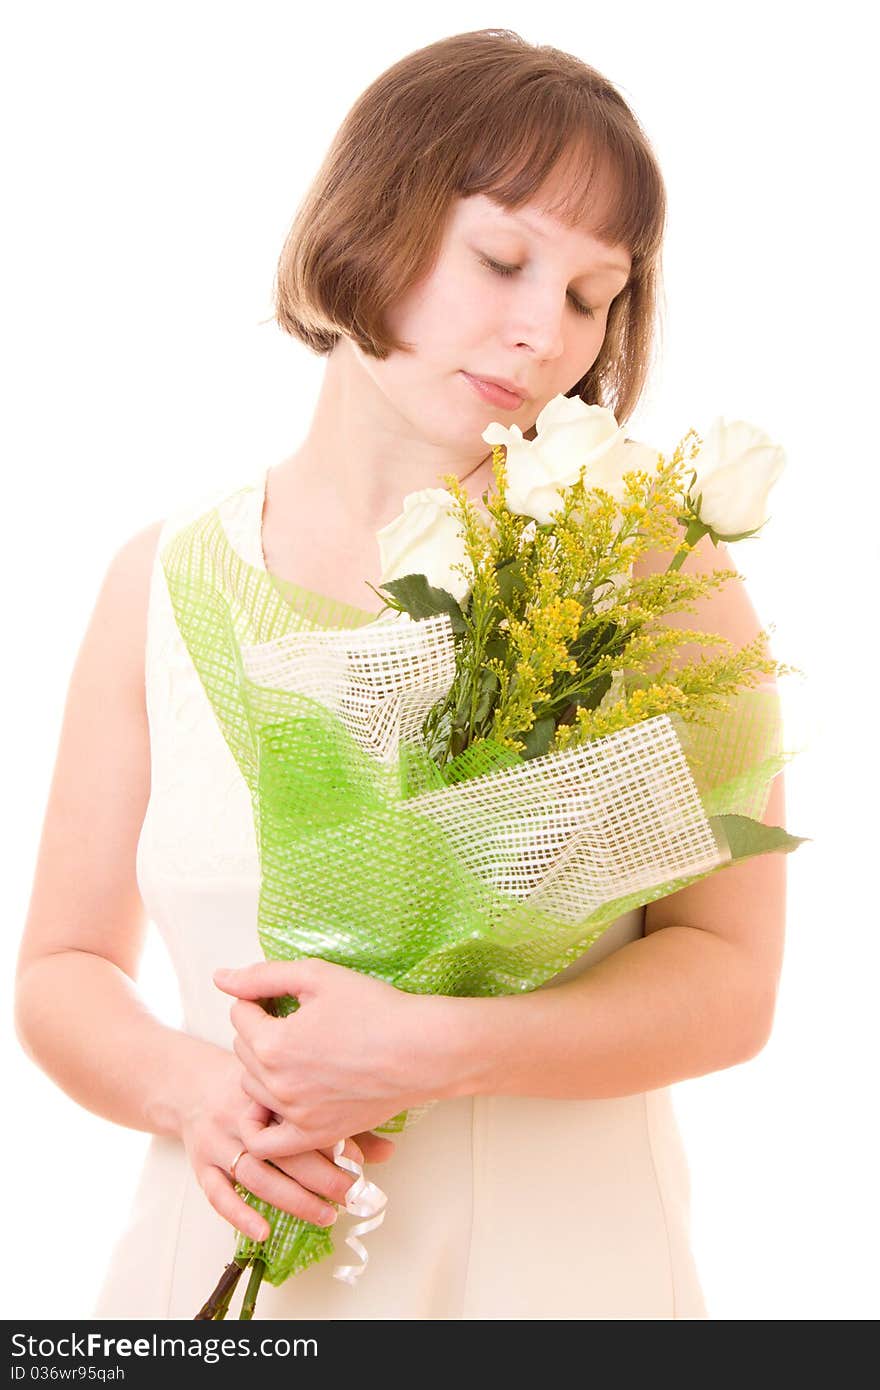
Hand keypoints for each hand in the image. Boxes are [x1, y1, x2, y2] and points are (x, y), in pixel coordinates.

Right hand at [178, 1046, 395, 1239]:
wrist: (192, 1084)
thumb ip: (334, 1117)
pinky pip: (216, 1193)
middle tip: (351, 1195)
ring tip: (326, 1216)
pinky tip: (264, 1231)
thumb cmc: (251, 1091)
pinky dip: (240, 1214)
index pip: (301, 1119)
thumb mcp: (288, 1092)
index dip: (332, 1141)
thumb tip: (389, 1151)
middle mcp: (241, 1116)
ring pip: (256, 1175)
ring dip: (293, 1199)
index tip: (360, 1164)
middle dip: (320, 1176)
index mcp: (266, 1093)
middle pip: (283, 1150)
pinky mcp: (200, 1164)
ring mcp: (218, 1141)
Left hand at [214, 956, 450, 1159]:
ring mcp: (295, 1115)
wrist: (423, 1050)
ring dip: (263, 1068)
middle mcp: (276, 1084)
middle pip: (242, 1050)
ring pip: (252, 1088)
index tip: (287, 998)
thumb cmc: (375, 1008)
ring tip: (295, 1053)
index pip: (239, 1014)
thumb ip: (262, 976)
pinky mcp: (315, 1135)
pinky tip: (277, 1101)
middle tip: (296, 1021)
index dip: (261, 999)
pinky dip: (260, 1123)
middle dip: (261, 1030)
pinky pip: (266, 1142)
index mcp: (271, 1043)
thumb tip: (220, 979)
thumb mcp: (316, 976)